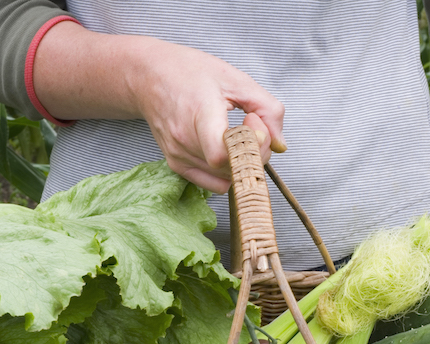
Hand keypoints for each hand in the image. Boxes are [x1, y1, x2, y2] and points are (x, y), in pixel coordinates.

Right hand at [131, 40, 285, 191]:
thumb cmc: (191, 73)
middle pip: (233, 168)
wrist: (149, 77)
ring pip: (227, 179)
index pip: (222, 155)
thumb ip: (268, 109)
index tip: (253, 122)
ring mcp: (179, 156)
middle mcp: (185, 140)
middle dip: (255, 150)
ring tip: (236, 133)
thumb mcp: (237, 79)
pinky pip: (214, 184)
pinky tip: (226, 149)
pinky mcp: (177, 166)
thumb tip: (279, 145)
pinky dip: (228, 172)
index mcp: (200, 114)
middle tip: (251, 123)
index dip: (250, 146)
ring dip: (242, 162)